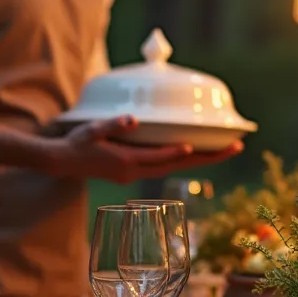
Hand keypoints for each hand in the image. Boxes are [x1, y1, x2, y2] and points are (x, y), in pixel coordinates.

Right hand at [48, 115, 243, 184]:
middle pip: (179, 168)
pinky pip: (165, 168)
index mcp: (127, 162)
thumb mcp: (91, 130)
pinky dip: (183, 161)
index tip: (199, 147)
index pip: (160, 158)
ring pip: (175, 170)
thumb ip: (112, 125)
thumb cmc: (76, 143)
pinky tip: (197, 153)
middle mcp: (135, 172)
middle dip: (210, 158)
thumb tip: (132, 120)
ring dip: (203, 161)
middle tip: (236, 147)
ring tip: (227, 149)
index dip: (179, 153)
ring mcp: (135, 176)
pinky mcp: (133, 174)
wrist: (61, 162)